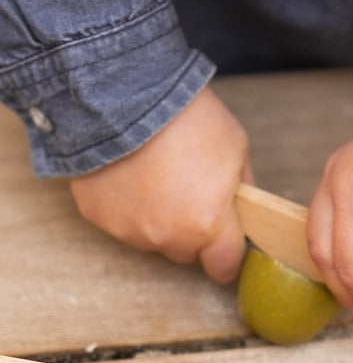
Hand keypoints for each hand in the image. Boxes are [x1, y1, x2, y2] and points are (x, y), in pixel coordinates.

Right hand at [69, 86, 252, 282]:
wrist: (126, 95)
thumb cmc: (189, 120)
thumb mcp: (237, 152)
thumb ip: (242, 191)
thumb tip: (242, 210)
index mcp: (208, 225)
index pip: (224, 267)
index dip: (228, 258)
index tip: (227, 248)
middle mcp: (168, 236)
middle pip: (187, 253)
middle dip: (194, 233)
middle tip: (192, 195)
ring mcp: (129, 229)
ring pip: (152, 240)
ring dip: (159, 221)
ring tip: (159, 180)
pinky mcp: (98, 217)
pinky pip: (121, 223)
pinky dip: (128, 208)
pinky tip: (132, 176)